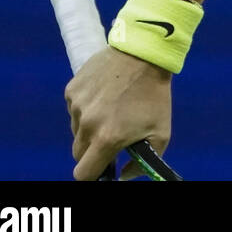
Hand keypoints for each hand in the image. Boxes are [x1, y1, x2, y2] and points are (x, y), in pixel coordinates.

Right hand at [65, 45, 172, 180]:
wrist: (145, 53)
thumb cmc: (155, 94)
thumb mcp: (160, 132)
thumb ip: (141, 164)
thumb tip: (122, 177)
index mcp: (106, 139)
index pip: (83, 174)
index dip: (92, 175)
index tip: (101, 168)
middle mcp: (86, 125)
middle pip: (78, 153)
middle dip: (92, 151)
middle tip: (109, 137)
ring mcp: (76, 106)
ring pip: (76, 130)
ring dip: (88, 128)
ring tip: (111, 110)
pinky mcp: (71, 90)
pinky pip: (74, 109)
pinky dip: (85, 108)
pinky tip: (104, 95)